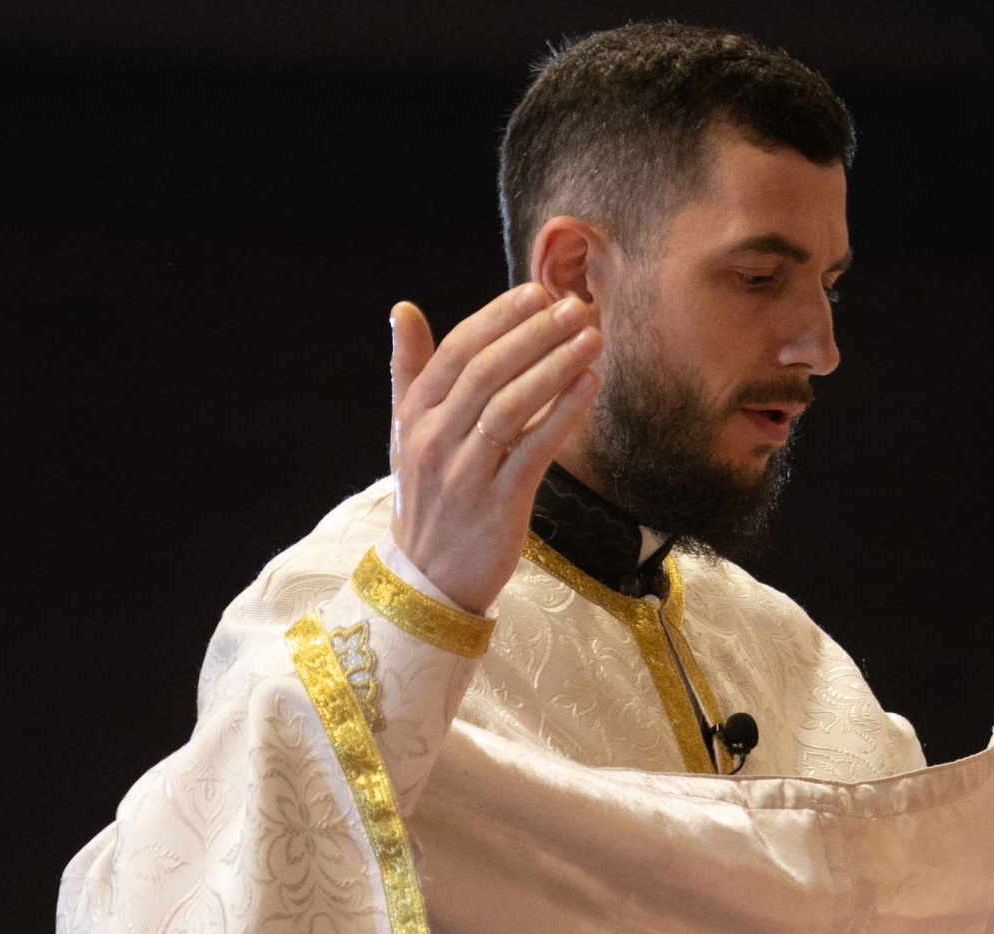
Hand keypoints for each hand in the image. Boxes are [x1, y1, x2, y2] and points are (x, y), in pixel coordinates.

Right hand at [387, 284, 604, 614]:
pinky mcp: (498, 505)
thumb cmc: (427, 497)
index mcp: (415, 415)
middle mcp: (434, 440)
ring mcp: (464, 473)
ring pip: (511, 406)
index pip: (458, 351)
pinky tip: (589, 385)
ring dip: (555, 366)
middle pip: (487, 372)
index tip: (537, 294)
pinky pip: (535, 450)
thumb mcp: (406, 433)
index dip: (499, 318)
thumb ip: (408, 370)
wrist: (428, 579)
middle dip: (535, 334)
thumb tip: (402, 308)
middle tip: (575, 306)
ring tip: (591, 338)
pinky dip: (563, 414)